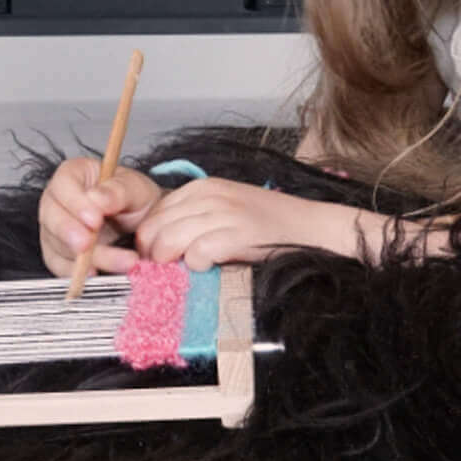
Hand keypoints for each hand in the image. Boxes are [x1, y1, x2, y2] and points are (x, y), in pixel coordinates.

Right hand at [37, 157, 162, 277]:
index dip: (75, 202)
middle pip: (51, 215)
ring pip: (56, 244)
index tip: (94, 219)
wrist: (143, 226)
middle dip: (68, 232)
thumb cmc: (136, 200)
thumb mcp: (135, 189)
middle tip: (87, 244)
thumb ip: (118, 191)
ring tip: (117, 262)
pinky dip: (77, 273)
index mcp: (74, 175)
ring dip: (82, 257)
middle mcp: (58, 201)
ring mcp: (54, 229)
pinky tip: (97, 274)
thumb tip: (97, 198)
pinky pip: (60, 266)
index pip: (63, 184)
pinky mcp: (59, 255)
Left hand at [131, 177, 341, 268]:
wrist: (312, 227)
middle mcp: (209, 195)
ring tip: (184, 273)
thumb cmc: (267, 224)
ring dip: (170, 263)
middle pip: (154, 228)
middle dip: (152, 255)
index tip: (156, 260)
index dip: (148, 241)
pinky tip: (208, 268)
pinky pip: (197, 253)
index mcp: (201, 187)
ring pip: (169, 240)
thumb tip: (159, 244)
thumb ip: (194, 218)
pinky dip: (196, 265)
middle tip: (164, 273)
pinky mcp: (238, 235)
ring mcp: (224, 213)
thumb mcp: (225, 207)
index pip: (153, 213)